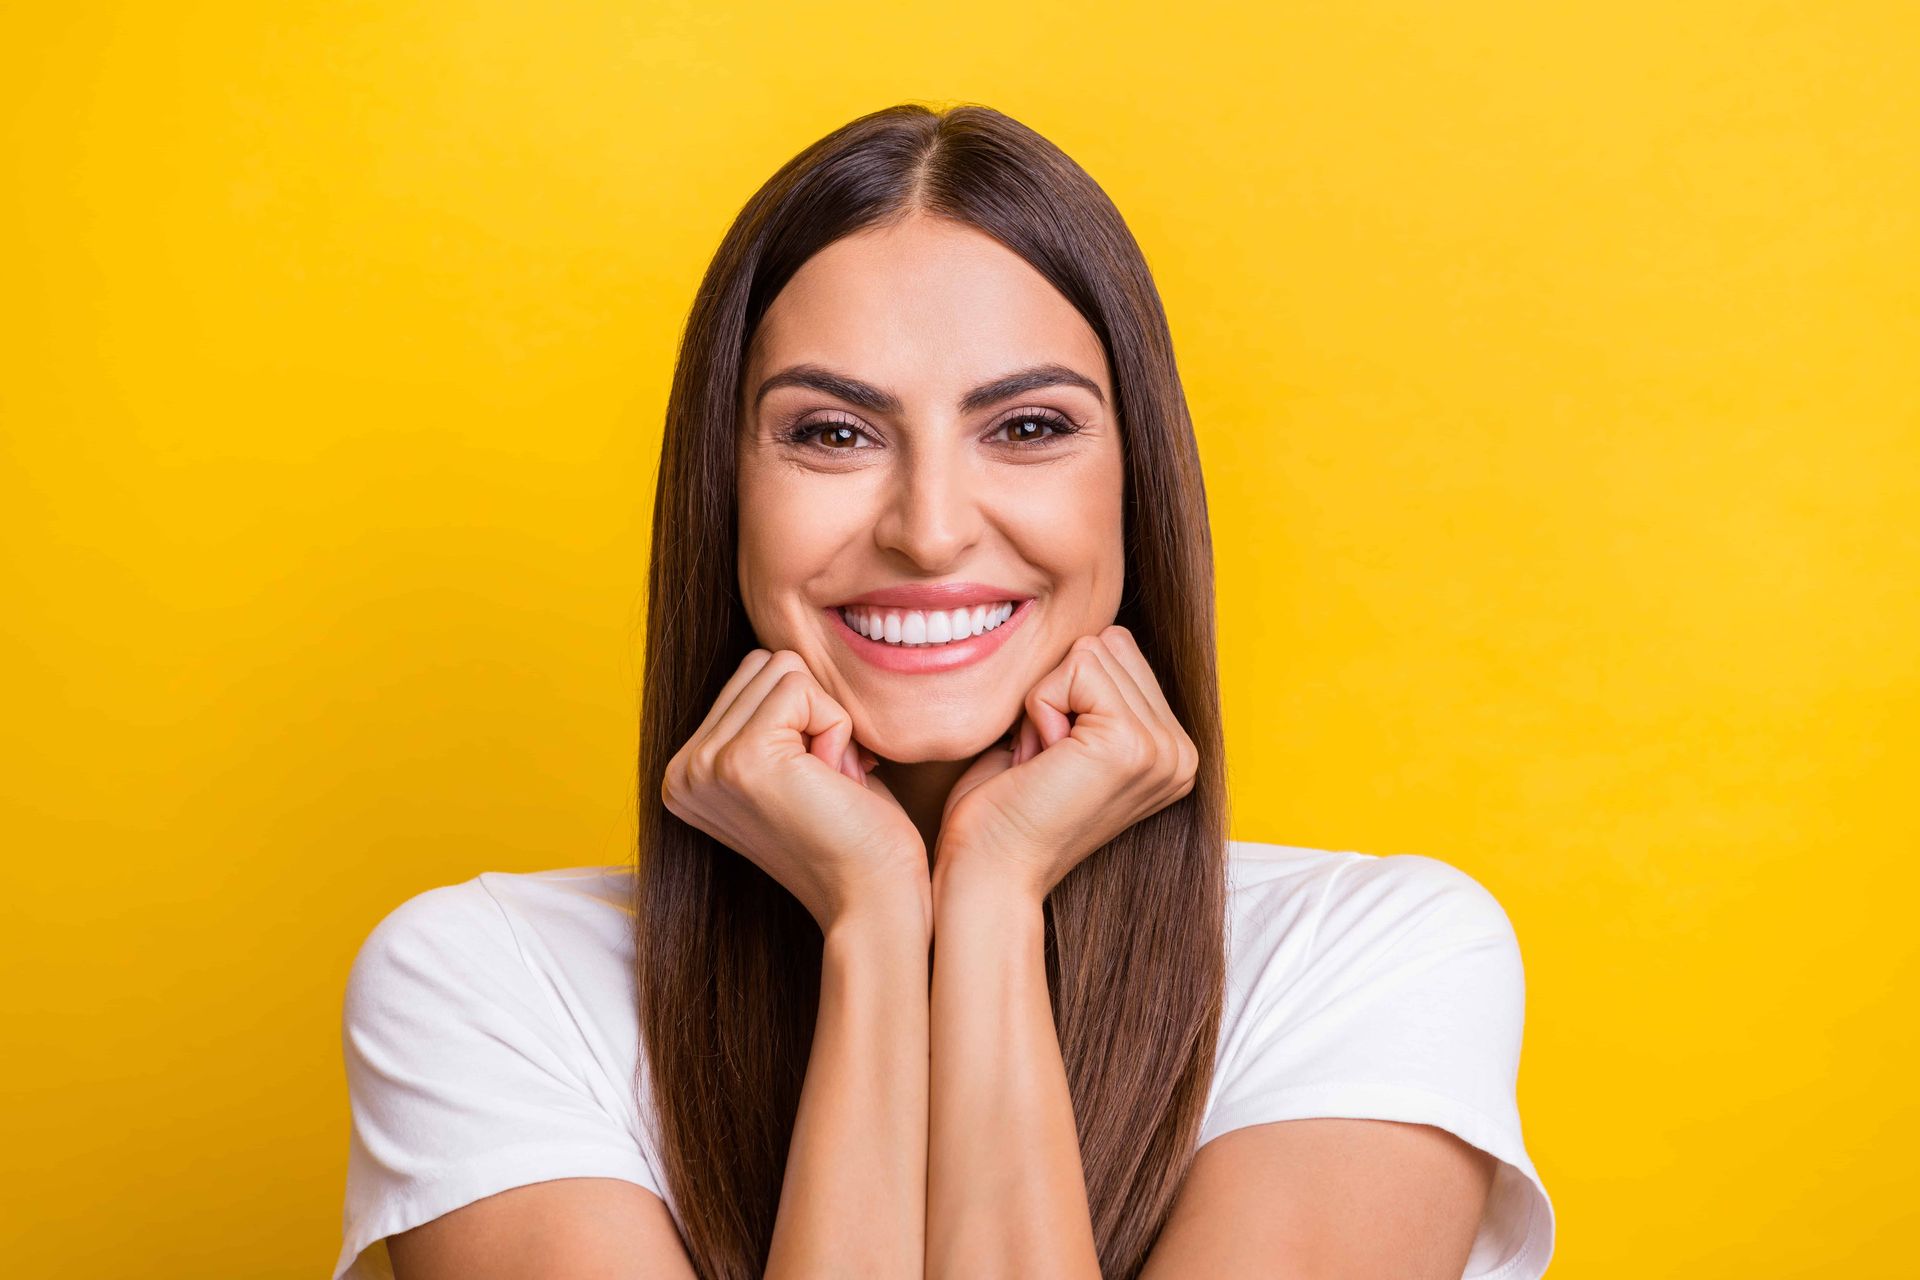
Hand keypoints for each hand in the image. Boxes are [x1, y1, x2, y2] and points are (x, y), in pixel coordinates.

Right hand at [662, 649, 927, 933]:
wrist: (874, 898)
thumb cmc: (854, 833)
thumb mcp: (794, 764)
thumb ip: (769, 716)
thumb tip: (778, 656)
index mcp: (686, 773)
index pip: (751, 675)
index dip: (804, 716)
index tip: (815, 779)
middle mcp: (682, 771)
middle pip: (764, 664)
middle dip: (813, 711)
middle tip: (826, 780)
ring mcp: (704, 765)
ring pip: (783, 669)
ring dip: (826, 720)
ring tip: (827, 782)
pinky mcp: (741, 759)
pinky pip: (803, 689)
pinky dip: (837, 728)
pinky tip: (833, 782)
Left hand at [935, 625, 1198, 903]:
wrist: (990, 873)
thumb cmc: (1005, 811)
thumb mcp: (1065, 738)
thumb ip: (1093, 693)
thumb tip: (1098, 632)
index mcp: (1172, 751)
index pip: (1120, 652)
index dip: (1065, 691)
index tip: (1051, 756)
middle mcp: (1181, 752)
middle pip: (1111, 644)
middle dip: (1059, 690)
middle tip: (1045, 760)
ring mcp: (1164, 750)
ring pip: (1092, 652)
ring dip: (1047, 702)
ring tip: (1044, 763)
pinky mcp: (1132, 744)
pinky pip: (1075, 669)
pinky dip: (1040, 708)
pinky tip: (1041, 762)